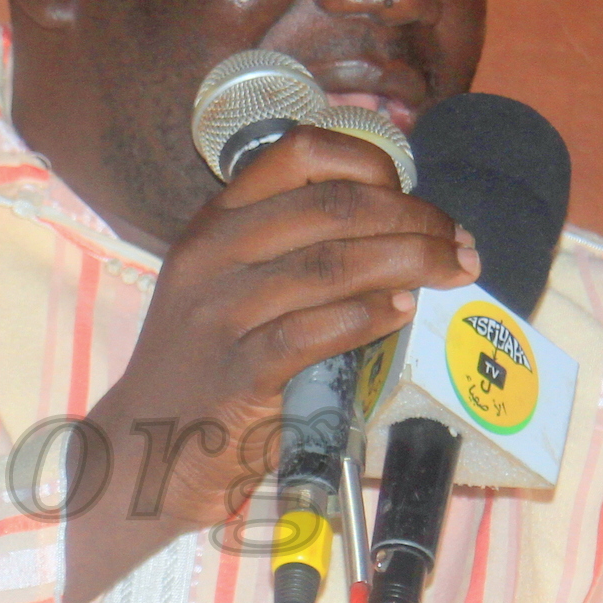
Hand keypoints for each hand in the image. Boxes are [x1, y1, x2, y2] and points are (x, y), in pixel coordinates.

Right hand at [63, 124, 474, 602]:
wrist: (144, 449)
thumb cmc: (204, 365)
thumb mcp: (223, 286)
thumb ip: (287, 250)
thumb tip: (394, 227)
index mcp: (213, 225)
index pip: (295, 154)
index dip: (368, 161)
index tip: (410, 191)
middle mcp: (211, 259)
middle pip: (332, 207)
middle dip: (414, 219)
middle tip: (457, 243)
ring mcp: (220, 315)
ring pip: (333, 264)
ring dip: (411, 262)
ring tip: (453, 272)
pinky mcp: (239, 374)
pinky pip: (319, 330)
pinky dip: (372, 315)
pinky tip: (403, 311)